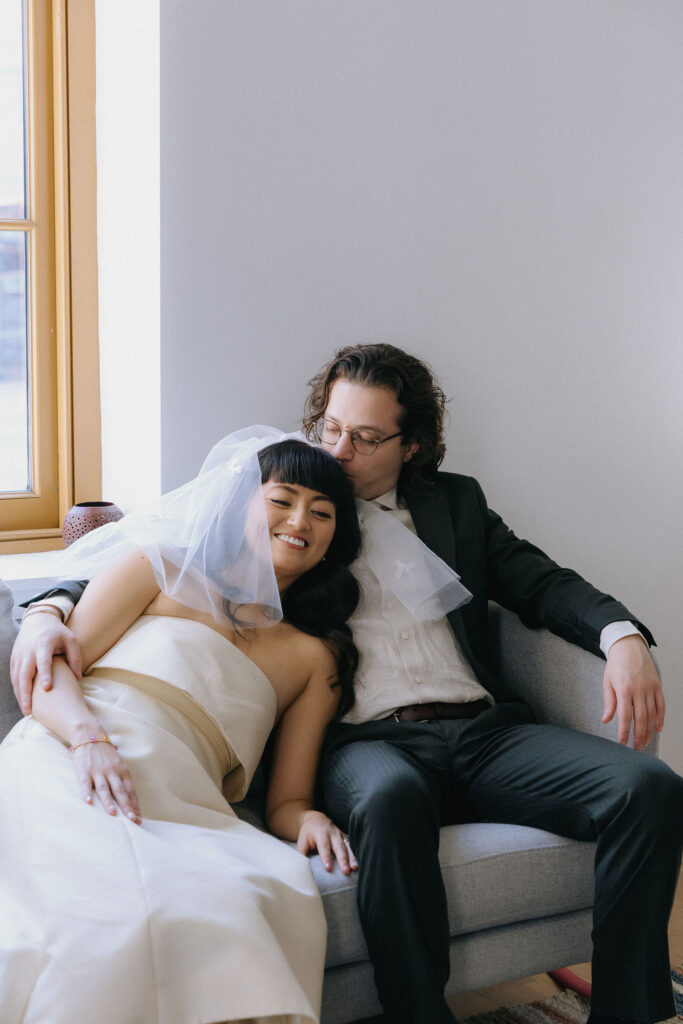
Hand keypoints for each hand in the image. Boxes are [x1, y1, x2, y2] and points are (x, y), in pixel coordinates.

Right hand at [10, 613, 82, 713]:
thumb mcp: (71, 640)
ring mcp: (19, 655)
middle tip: (29, 710)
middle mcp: (28, 651)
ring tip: (26, 710)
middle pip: (24, 674)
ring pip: (17, 678)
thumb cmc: (57, 632)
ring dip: (20, 694)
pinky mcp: (14, 659)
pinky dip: (17, 689)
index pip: (43, 661)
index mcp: (43, 644)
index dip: (44, 674)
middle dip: (25, 693)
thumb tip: (78, 678)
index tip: (46, 688)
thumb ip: (75, 658)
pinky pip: (14, 676)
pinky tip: (23, 701)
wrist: (37, 620)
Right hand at [70, 739, 141, 823]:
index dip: (135, 806)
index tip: (139, 820)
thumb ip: (122, 781)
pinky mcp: (84, 771)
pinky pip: (86, 784)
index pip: (131, 791)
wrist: (89, 736)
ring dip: (109, 802)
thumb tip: (130, 800)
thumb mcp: (118, 765)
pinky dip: (87, 793)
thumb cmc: (106, 755)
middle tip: (132, 820)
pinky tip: (88, 802)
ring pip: (104, 789)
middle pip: (121, 792)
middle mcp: (112, 772)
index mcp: (122, 772)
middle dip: (127, 807)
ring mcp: (98, 772)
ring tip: (113, 814)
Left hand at [296, 810, 357, 873]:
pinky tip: (358, 863)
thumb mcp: (302, 841)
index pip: (324, 846)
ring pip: (347, 846)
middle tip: (346, 871)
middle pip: (338, 847)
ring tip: (354, 867)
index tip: (328, 869)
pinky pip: (351, 845)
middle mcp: (332, 833)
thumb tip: (301, 868)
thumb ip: (302, 853)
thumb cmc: (308, 832)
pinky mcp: (344, 837)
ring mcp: (340, 834)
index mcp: (320, 833)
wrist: (316, 818)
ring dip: (351, 857)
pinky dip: (355, 854)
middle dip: (342, 859)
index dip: (326, 858)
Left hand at [602, 635, 664, 749]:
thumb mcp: (607, 682)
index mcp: (624, 689)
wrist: (628, 646)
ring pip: (652, 714)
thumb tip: (606, 720)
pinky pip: (661, 705)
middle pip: (641, 718)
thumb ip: (609, 702)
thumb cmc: (616, 665)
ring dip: (649, 730)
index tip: (622, 744)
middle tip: (636, 748)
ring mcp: (650, 687)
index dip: (624, 732)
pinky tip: (657, 728)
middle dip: (638, 736)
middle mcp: (639, 689)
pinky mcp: (657, 685)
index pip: (624, 716)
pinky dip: (660, 718)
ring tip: (645, 742)